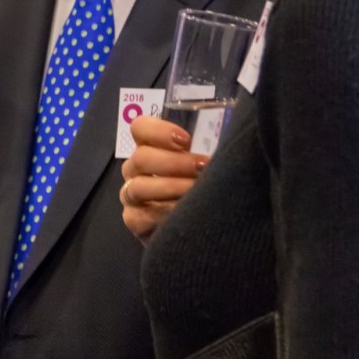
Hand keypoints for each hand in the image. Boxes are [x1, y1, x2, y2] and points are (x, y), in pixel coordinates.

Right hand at [120, 115, 207, 241]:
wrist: (196, 229)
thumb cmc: (202, 188)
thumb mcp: (204, 166)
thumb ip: (205, 153)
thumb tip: (226, 147)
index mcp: (150, 147)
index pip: (140, 128)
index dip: (159, 131)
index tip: (186, 140)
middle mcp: (136, 169)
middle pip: (141, 157)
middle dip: (175, 162)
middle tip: (202, 167)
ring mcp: (131, 195)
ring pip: (139, 186)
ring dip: (172, 187)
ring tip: (196, 190)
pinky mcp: (133, 220)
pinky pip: (143, 215)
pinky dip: (165, 213)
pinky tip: (184, 212)